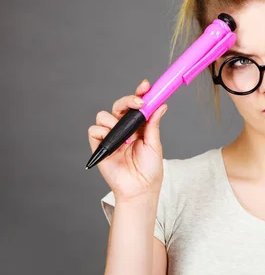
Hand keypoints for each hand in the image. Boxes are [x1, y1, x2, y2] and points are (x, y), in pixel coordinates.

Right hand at [88, 79, 167, 201]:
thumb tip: (161, 105)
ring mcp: (111, 136)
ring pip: (104, 115)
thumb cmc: (150, 169)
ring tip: (127, 138)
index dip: (140, 93)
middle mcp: (124, 128)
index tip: (146, 86)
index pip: (136, 105)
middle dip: (128, 100)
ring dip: (115, 121)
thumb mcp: (155, 144)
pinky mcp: (100, 146)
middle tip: (139, 103)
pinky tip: (116, 144)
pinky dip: (103, 132)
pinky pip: (94, 130)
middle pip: (119, 105)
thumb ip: (154, 124)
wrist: (140, 189)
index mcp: (138, 126)